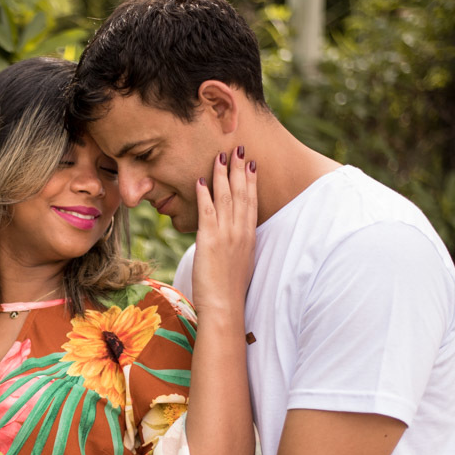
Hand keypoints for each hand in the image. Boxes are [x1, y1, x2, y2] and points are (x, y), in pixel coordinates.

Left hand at [190, 147, 257, 318]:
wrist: (225, 306)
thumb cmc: (229, 290)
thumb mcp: (239, 263)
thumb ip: (236, 246)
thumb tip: (229, 240)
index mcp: (249, 236)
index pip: (252, 201)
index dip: (251, 180)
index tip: (251, 162)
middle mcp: (241, 231)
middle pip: (242, 193)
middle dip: (240, 169)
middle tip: (239, 148)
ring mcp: (227, 234)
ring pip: (226, 197)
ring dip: (223, 174)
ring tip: (221, 156)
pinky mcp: (210, 240)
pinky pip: (208, 211)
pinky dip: (205, 193)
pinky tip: (202, 179)